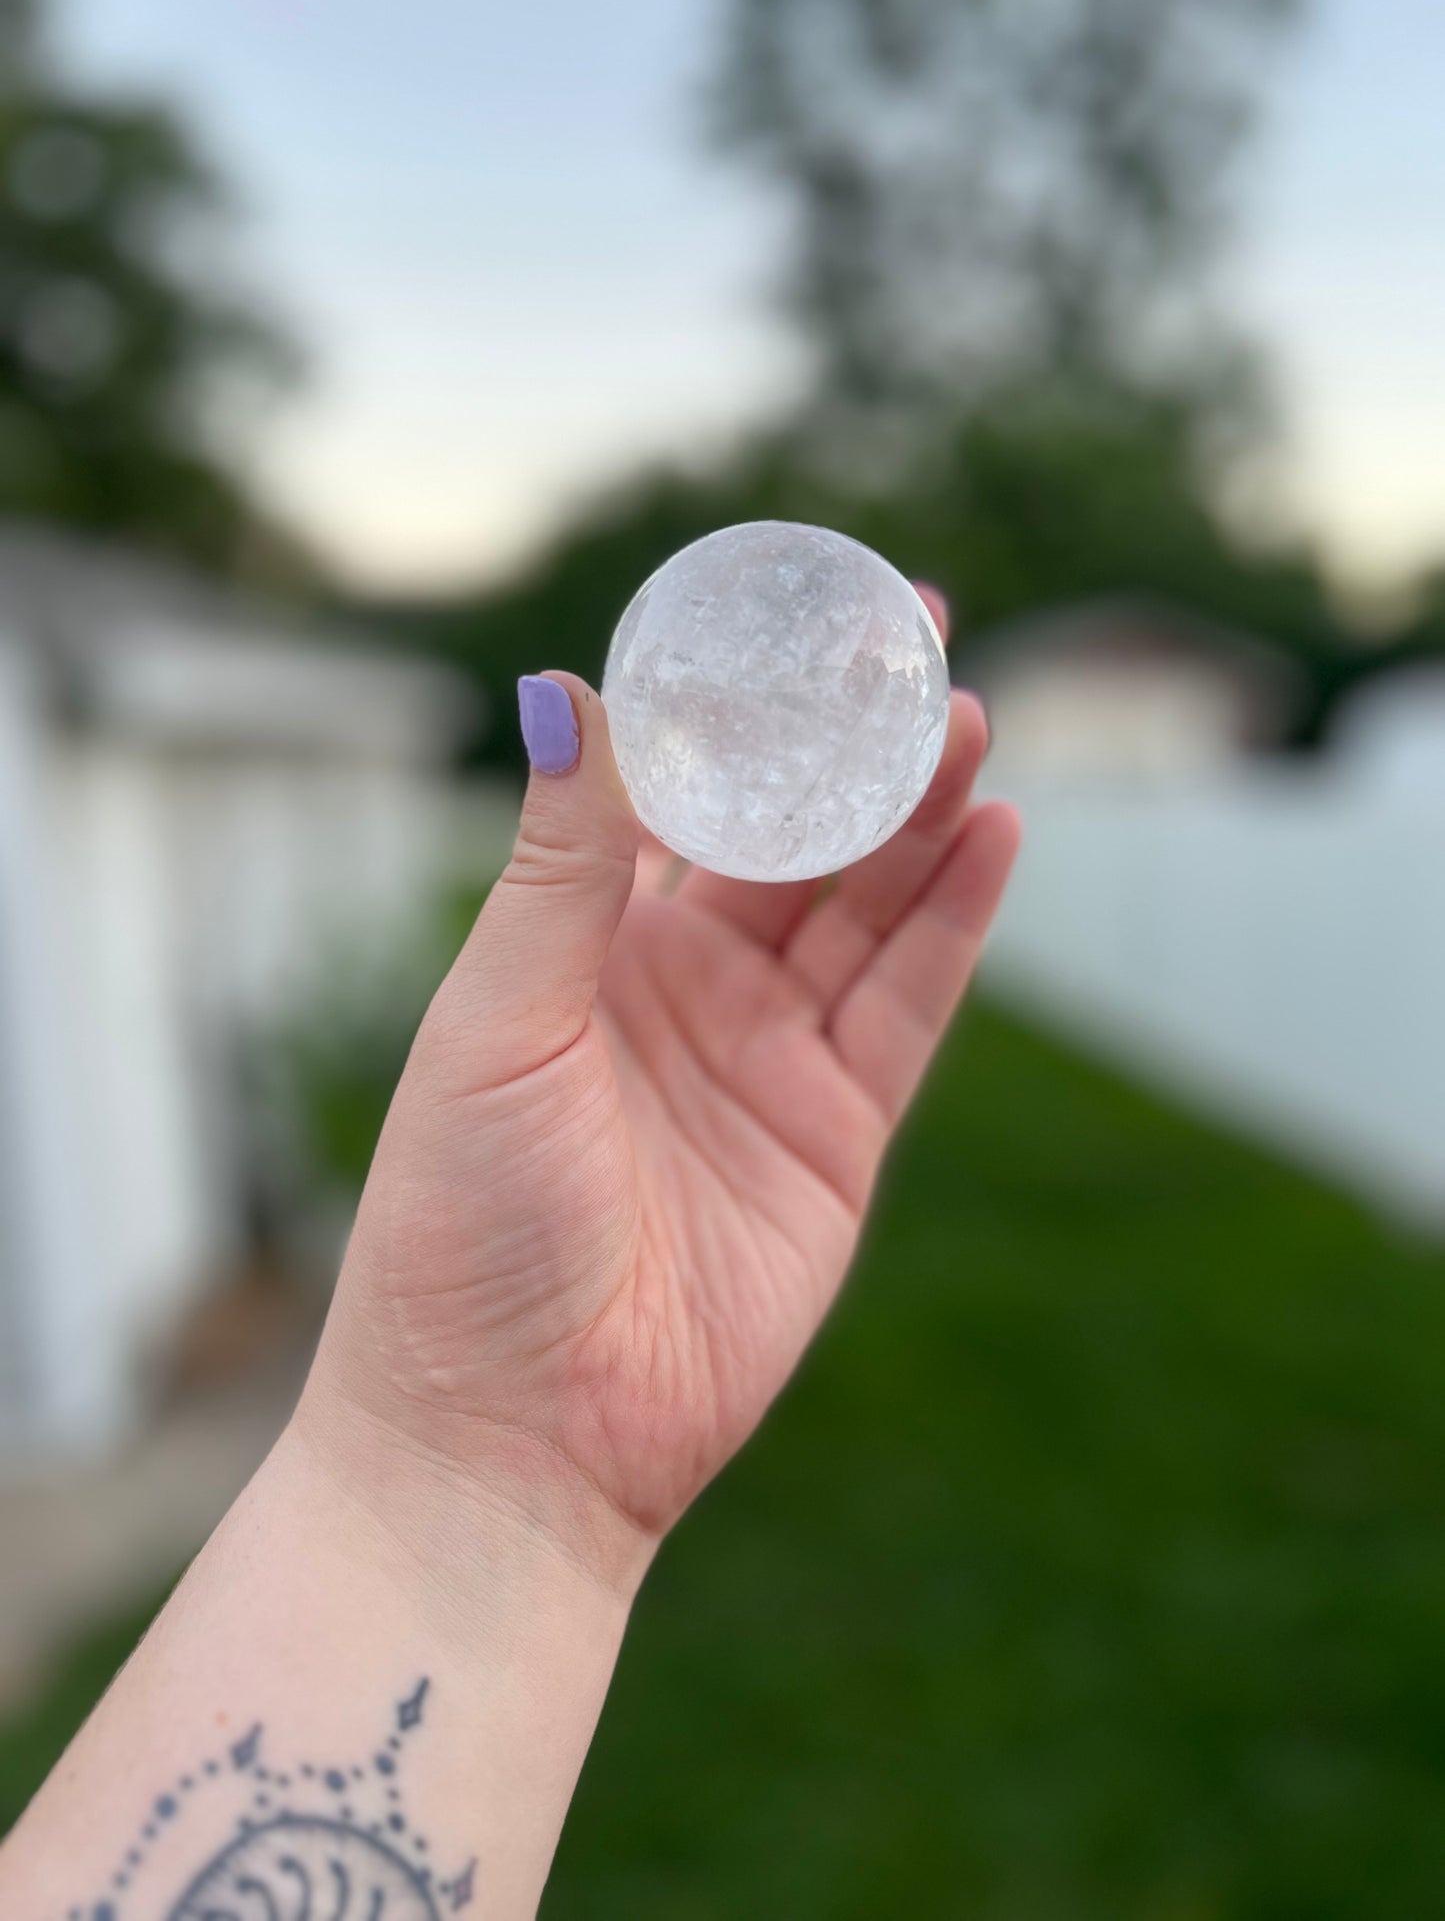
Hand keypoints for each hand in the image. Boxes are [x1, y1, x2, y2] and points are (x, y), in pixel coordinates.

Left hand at [303, 589, 1018, 1593]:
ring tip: (967, 716)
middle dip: (850, 741)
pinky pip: (908, 1007)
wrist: (513, 1431)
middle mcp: (684, 990)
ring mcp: (766, 1061)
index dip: (739, 706)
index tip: (787, 611)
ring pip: (864, 907)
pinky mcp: (836, 1139)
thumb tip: (564, 685)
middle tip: (911, 632)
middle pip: (792, 836)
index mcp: (584, 949)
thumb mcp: (499, 1018)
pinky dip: (953, 921)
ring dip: (917, 813)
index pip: (681, 796)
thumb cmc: (462, 1226)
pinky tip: (993, 833)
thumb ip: (560, 861)